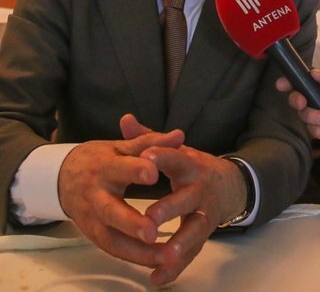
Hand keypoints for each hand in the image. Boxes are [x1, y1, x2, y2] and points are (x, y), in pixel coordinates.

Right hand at [57, 122, 184, 279]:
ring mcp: (92, 219)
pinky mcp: (94, 235)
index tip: (153, 173)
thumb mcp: (122, 146)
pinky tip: (157, 262)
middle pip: (111, 212)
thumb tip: (179, 135)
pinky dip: (135, 258)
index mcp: (105, 167)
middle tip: (152, 232)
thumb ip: (152, 142)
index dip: (134, 170)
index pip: (119, 168)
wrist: (61, 176)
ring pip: (113, 239)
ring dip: (138, 252)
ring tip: (165, 257)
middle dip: (131, 223)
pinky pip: (115, 250)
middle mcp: (96, 195)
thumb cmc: (99, 159)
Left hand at [120, 115, 248, 285]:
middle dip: (170, 208)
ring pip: (195, 229)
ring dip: (181, 243)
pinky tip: (159, 278)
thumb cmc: (193, 168)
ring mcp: (205, 213)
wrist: (231, 186)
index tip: (146, 157)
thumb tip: (125, 119)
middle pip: (187, 199)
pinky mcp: (204, 233)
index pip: (177, 158)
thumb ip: (149, 139)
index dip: (163, 158)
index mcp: (190, 165)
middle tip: (151, 217)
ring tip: (165, 255)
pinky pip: (192, 252)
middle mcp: (200, 189)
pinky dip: (177, 267)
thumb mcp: (176, 150)